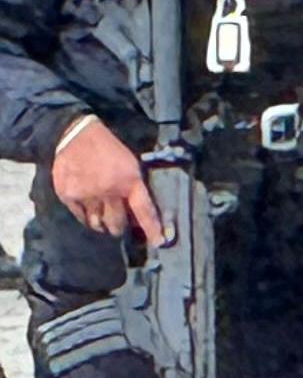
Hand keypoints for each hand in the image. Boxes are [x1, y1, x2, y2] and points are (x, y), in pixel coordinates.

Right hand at [48, 116, 158, 245]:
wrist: (77, 135)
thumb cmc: (109, 149)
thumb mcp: (130, 164)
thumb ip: (133, 187)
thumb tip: (137, 213)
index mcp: (129, 181)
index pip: (144, 210)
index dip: (152, 228)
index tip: (159, 242)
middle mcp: (109, 191)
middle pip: (117, 224)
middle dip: (120, 229)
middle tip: (119, 227)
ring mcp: (87, 195)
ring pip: (97, 224)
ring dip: (102, 225)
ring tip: (103, 219)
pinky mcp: (69, 196)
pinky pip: (80, 217)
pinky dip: (86, 217)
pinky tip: (88, 209)